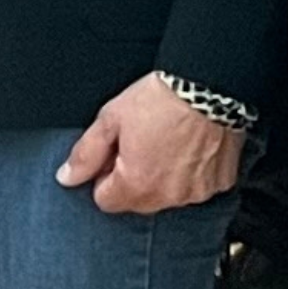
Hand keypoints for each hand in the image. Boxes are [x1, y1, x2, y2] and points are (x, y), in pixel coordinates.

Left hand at [56, 72, 241, 215]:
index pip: (105, 200)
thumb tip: (67, 177)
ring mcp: (197, 192)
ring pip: (167, 196)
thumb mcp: (110, 120)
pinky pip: (196, 187)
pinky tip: (189, 147)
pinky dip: (190, 173)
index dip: (103, 175)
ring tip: (165, 142)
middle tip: (139, 144)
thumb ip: (85, 154)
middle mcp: (169, 196)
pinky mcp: (220, 183)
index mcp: (137, 185)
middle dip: (132, 178)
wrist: (209, 86)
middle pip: (136, 201)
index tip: (112, 155)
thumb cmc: (162, 99)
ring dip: (162, 177)